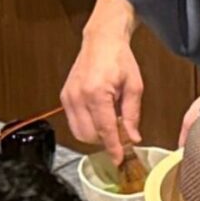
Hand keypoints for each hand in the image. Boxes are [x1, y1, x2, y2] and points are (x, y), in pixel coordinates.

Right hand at [62, 25, 143, 162]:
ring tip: (110, 121)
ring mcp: (69, 96)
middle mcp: (79, 95)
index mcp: (97, 92)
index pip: (105, 130)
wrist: (102, 40)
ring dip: (96, 134)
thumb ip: (132, 114)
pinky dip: (87, 125)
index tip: (119, 159)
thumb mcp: (134, 86)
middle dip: (105, 140)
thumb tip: (133, 137)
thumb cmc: (118, 58)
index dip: (113, 148)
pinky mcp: (65, 97)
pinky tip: (100, 115)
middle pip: (89, 135)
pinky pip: (74, 122)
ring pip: (79, 132)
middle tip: (121, 134)